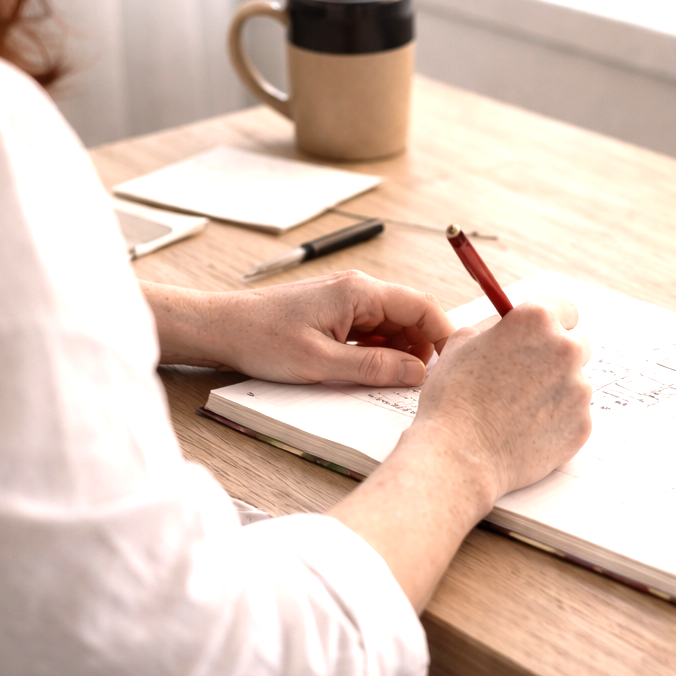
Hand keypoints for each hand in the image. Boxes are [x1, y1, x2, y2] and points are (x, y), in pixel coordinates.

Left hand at [141, 271, 453, 386]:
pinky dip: (378, 352)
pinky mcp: (336, 314)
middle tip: (422, 385)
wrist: (222, 328)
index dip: (443, 336)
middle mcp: (358, 290)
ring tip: (394, 384)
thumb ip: (374, 368)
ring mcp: (347, 301)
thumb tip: (417, 373)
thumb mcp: (321, 363)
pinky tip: (370, 374)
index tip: (452, 366)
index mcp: (359, 291)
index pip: (421, 306)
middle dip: (421, 349)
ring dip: (399, 353)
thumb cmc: (263, 339)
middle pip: (410, 316)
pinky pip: (371, 332)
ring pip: (392, 326)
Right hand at [328, 296, 592, 609]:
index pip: (565, 308)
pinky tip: (525, 428)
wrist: (459, 455)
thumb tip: (513, 324)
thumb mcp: (463, 341)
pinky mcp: (583, 425)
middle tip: (528, 373)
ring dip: (555, 388)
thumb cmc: (453, 396)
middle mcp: (566, 349)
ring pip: (575, 381)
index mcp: (536, 320)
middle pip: (577, 342)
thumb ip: (498, 326)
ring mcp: (579, 389)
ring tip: (517, 408)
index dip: (550, 321)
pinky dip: (556, 419)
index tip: (542, 334)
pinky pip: (574, 414)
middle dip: (556, 354)